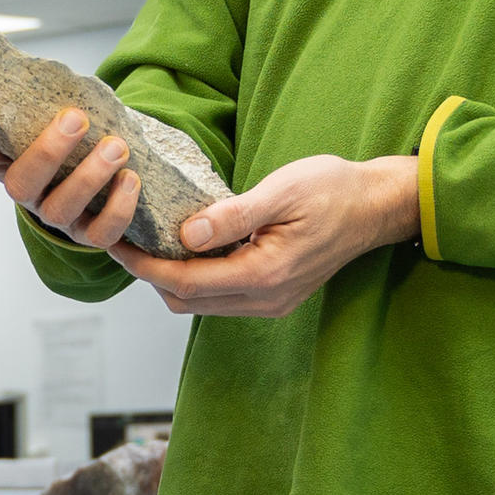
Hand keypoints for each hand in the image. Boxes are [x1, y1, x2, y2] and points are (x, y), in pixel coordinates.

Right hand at [0, 108, 140, 250]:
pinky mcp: (89, 235)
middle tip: (77, 118)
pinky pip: (100, 234)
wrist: (100, 179)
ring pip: (61, 208)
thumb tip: (53, 68)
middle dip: (49, 151)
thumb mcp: (50, 120)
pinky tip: (131, 179)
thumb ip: (44, 100)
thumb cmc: (71, 141)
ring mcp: (57, 217)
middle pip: (21, 185)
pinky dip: (118, 209)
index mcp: (9, 163)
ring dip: (90, 177)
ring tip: (116, 147)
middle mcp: (28, 194)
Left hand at [116, 154, 419, 316]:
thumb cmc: (334, 190)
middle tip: (124, 241)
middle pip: (186, 302)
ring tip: (149, 243)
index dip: (144, 266)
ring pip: (201, 304)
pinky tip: (187, 248)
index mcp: (265, 275)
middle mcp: (266, 299)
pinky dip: (196, 278)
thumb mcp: (282, 191)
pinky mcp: (275, 296)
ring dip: (172, 278)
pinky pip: (221, 297)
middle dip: (150, 275)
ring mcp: (272, 302)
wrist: (377, 206)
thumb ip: (233, 216)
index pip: (185, 282)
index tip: (117, 243)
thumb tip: (187, 235)